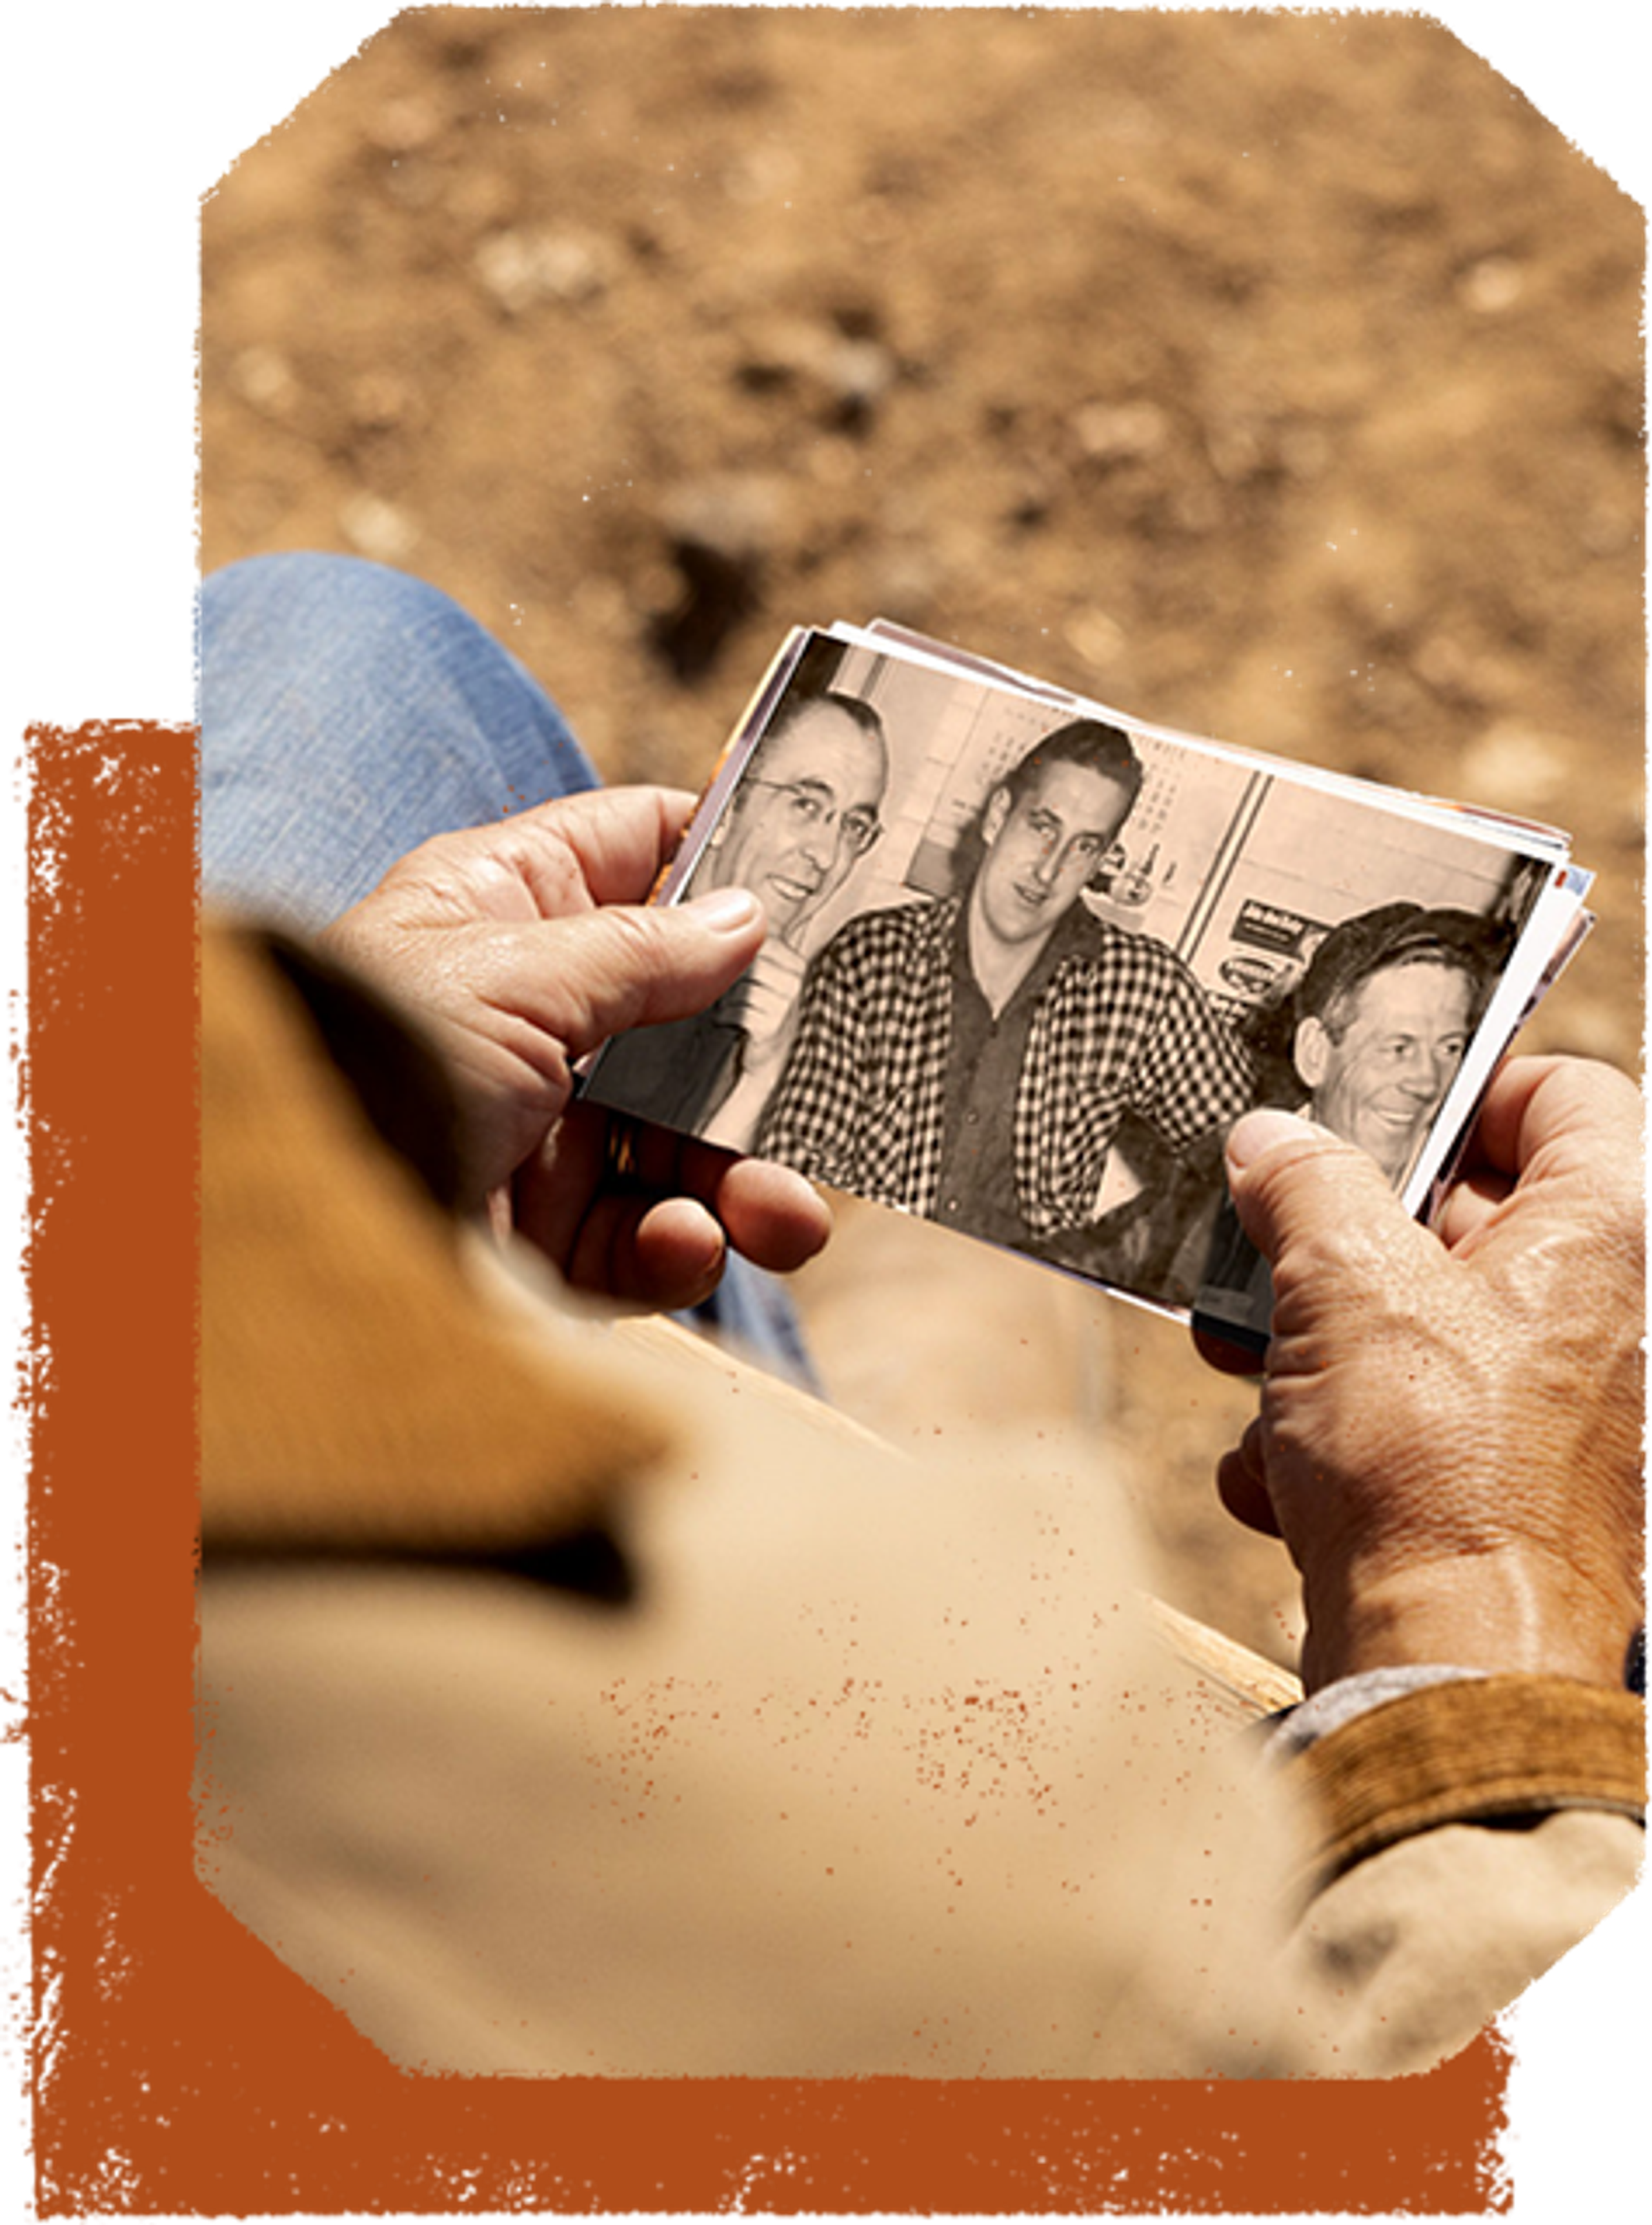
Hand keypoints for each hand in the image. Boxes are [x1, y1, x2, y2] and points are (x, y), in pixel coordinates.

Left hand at [318, 786, 831, 1308]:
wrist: (285, 1227)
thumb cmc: (373, 1055)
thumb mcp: (514, 974)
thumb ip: (643, 948)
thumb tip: (747, 916)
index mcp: (507, 910)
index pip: (636, 850)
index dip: (728, 857)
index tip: (830, 873)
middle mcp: (534, 1014)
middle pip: (691, 1020)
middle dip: (767, 1063)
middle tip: (847, 1083)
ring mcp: (543, 1129)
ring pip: (687, 1146)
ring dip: (749, 1179)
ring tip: (791, 1218)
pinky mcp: (544, 1240)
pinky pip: (645, 1243)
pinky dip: (678, 1250)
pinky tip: (686, 1244)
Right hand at [1197, 1057, 1647, 1693]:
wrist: (1457, 1668)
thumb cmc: (1433, 1468)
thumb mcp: (1343, 1286)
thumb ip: (1306, 1186)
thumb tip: (1274, 1140)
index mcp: (1619, 1228)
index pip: (1560, 1094)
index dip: (1453, 1092)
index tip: (1361, 1121)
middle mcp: (1625, 1313)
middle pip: (1474, 1220)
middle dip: (1345, 1244)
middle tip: (1261, 1251)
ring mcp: (1588, 1409)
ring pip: (1434, 1329)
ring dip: (1325, 1352)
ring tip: (1251, 1375)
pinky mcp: (1540, 1490)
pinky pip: (1436, 1424)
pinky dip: (1352, 1444)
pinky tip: (1285, 1480)